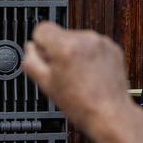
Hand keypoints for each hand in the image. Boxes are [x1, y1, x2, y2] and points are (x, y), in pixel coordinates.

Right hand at [22, 24, 137, 141]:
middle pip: (60, 34)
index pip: (41, 28)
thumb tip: (29, 48)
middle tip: (62, 74)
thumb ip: (31, 61)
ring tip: (78, 76)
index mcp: (65, 46)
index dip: (40, 45)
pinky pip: (93, 45)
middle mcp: (85, 39)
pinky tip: (90, 74)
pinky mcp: (112, 48)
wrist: (110, 114)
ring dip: (74, 53)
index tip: (45, 58)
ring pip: (77, 40)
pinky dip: (89, 56)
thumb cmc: (81, 105)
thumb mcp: (46, 85)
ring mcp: (101, 42)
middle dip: (58, 51)